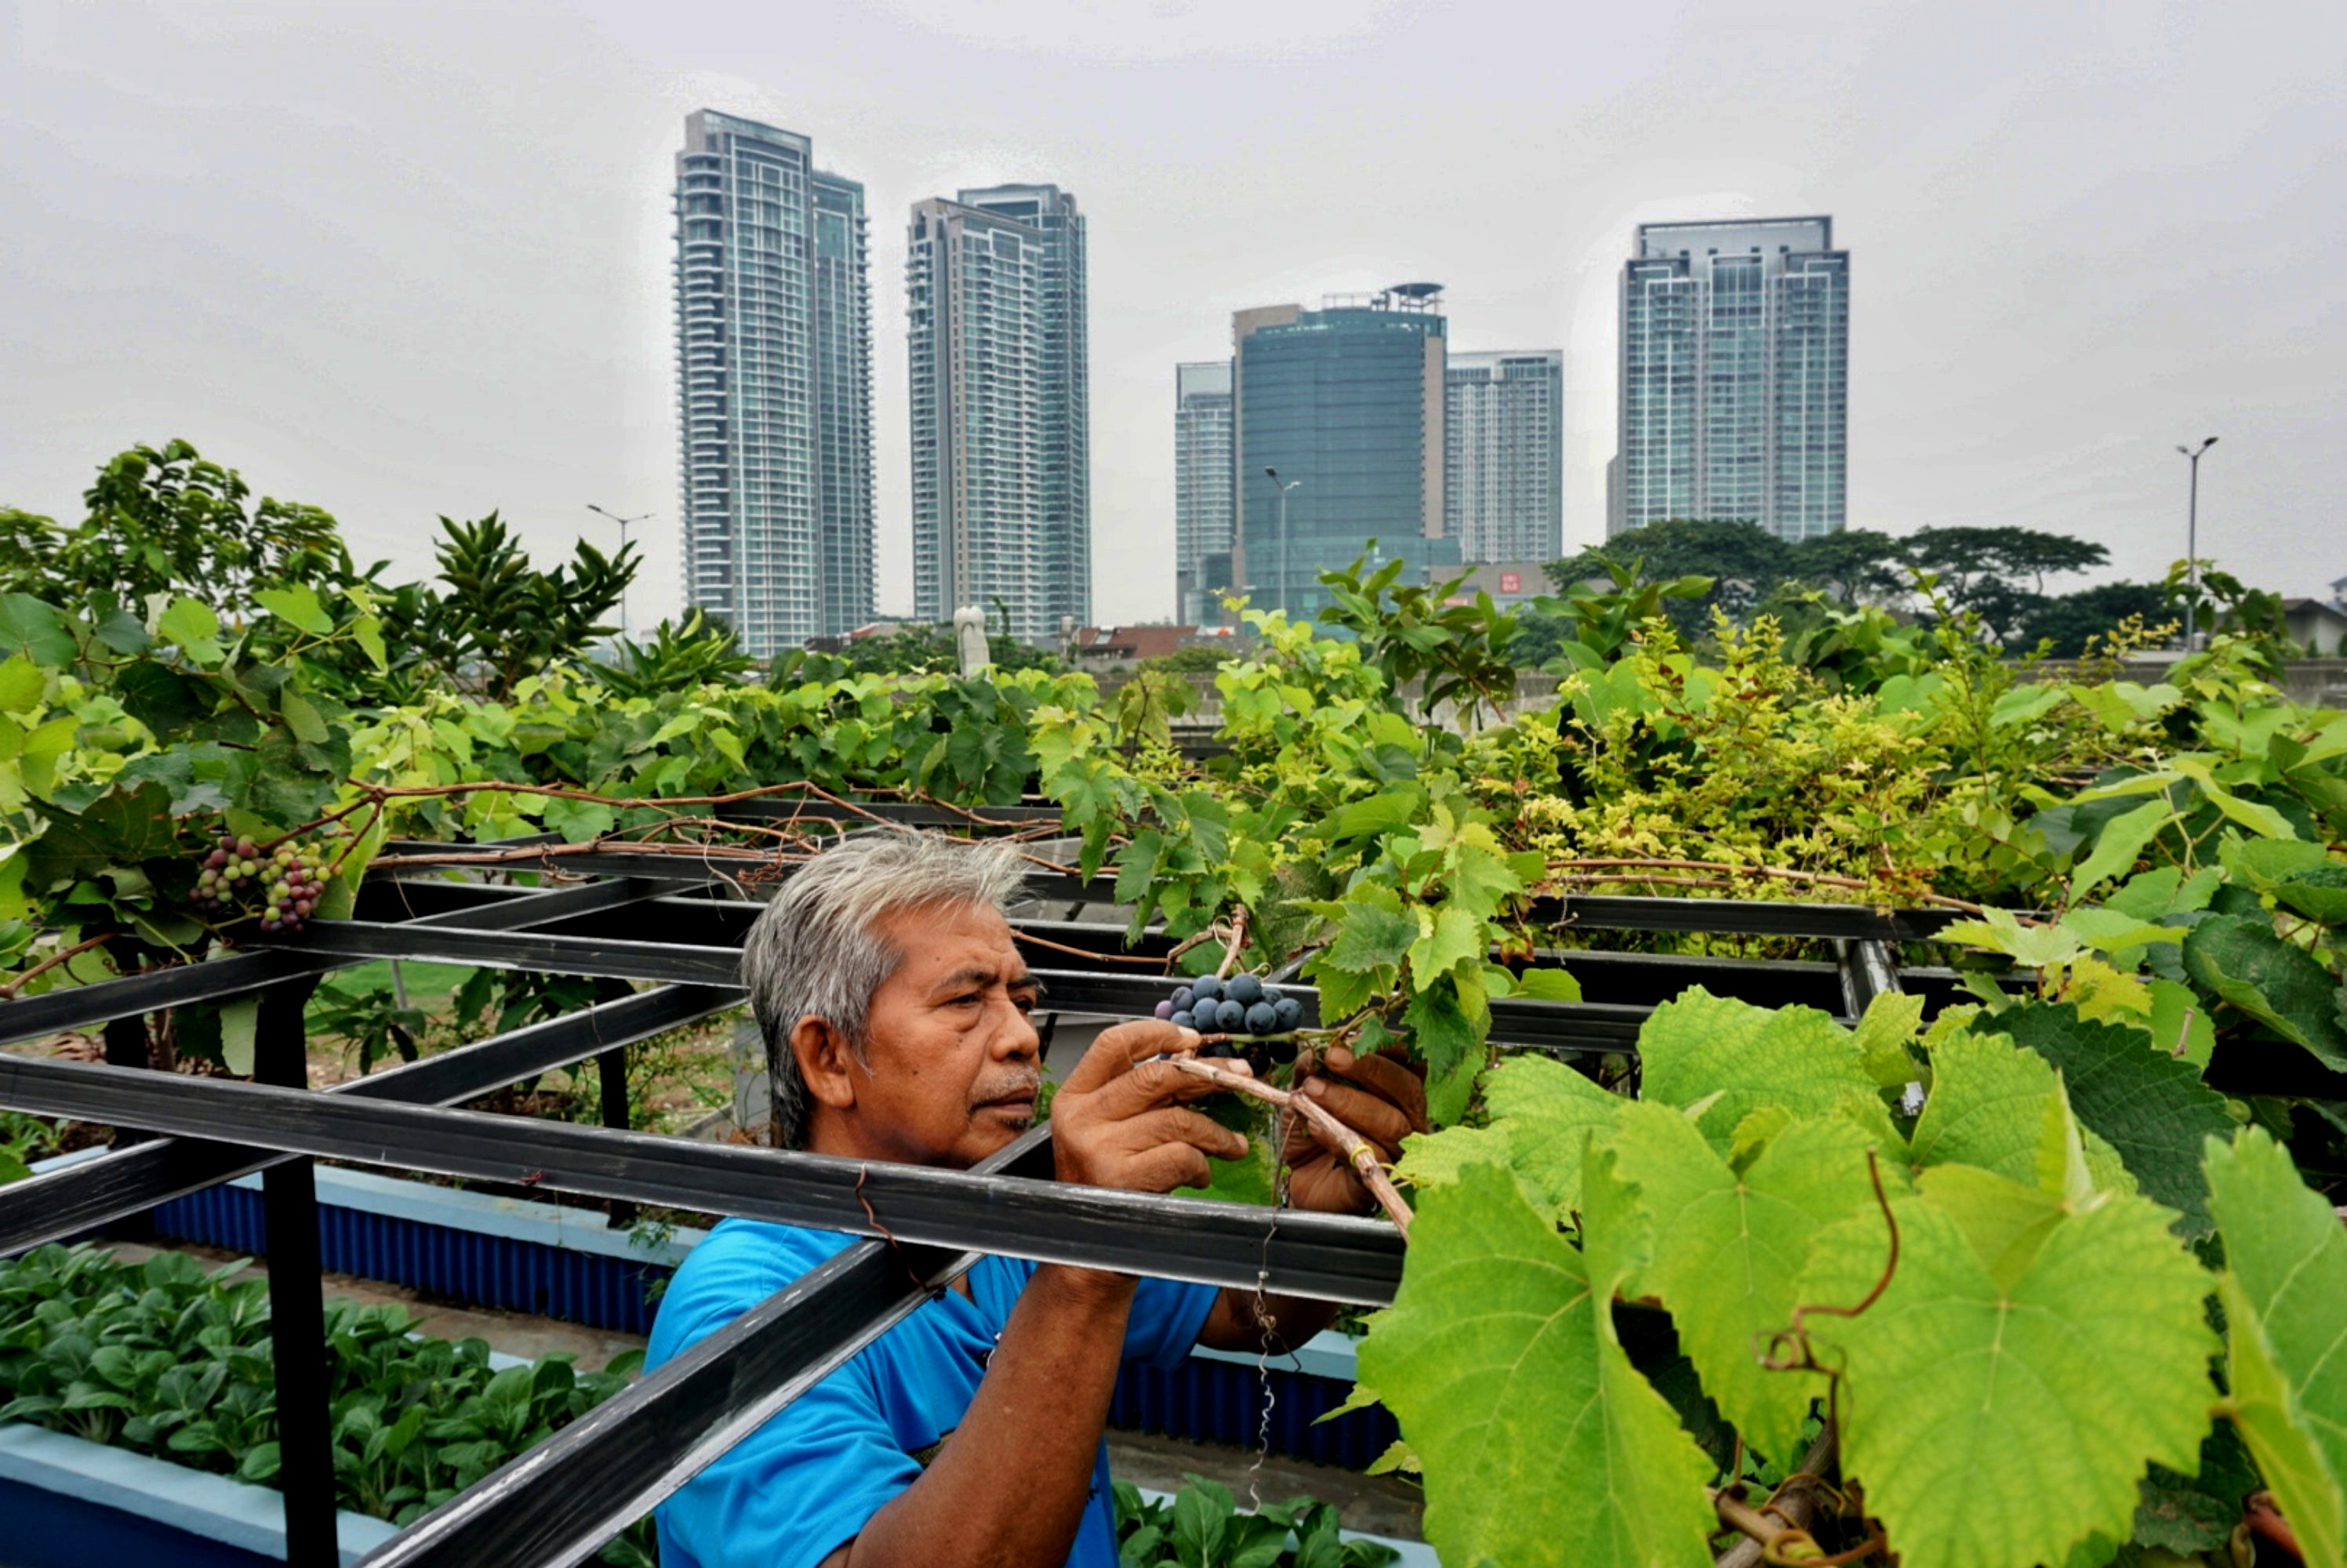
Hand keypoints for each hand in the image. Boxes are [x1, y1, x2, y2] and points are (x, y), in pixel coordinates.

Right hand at [1049, 1020, 1251, 1193]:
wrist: (1086, 1243)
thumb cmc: (1104, 1183)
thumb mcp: (1108, 1130)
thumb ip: (1140, 1097)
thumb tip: (1200, 1064)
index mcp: (1073, 1097)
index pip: (1112, 1043)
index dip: (1157, 1033)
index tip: (1193, 1039)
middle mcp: (1080, 1118)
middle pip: (1155, 1075)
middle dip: (1207, 1074)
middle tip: (1240, 1076)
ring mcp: (1098, 1147)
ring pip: (1177, 1119)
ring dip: (1216, 1132)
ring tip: (1230, 1145)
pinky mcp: (1121, 1179)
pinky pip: (1182, 1155)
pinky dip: (1202, 1164)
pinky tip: (1202, 1174)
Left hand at [1279, 1043, 1427, 1214]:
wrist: (1300, 1180)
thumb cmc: (1312, 1134)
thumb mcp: (1306, 1095)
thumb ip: (1311, 1072)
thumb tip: (1313, 1053)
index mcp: (1396, 1091)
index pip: (1409, 1063)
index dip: (1388, 1047)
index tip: (1352, 1039)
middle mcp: (1406, 1118)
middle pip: (1407, 1089)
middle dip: (1369, 1069)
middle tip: (1333, 1058)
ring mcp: (1398, 1150)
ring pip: (1390, 1122)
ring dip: (1349, 1102)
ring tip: (1313, 1092)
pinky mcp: (1381, 1177)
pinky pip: (1370, 1155)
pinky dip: (1340, 1138)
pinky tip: (1318, 1128)